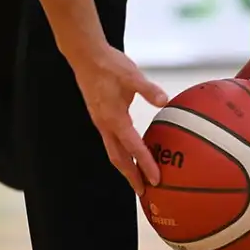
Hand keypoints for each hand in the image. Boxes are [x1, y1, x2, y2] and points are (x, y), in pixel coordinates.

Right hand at [70, 44, 168, 195]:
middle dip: (131, 176)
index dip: (145, 164)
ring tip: (137, 180)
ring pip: (113, 152)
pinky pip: (111, 143)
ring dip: (125, 168)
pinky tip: (130, 155)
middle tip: (144, 193)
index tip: (156, 179)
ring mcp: (101, 123)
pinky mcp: (101, 118)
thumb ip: (148, 89)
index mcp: (114, 118)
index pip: (133, 147)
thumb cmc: (109, 64)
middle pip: (119, 158)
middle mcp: (105, 125)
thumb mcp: (131, 74)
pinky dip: (121, 154)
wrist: (86, 56)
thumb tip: (164, 100)